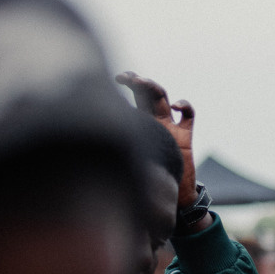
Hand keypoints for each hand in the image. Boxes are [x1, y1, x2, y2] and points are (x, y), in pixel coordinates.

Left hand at [116, 71, 196, 201]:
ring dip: (153, 87)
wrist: (171, 195)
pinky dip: (184, 106)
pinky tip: (176, 106)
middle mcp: (155, 121)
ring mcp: (171, 127)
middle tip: (126, 77)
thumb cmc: (146, 181)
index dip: (128, 83)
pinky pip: (189, 115)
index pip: (134, 96)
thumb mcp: (126, 160)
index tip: (117, 79)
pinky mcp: (186, 136)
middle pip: (147, 92)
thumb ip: (115, 149)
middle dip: (137, 81)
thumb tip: (85, 145)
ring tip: (142, 82)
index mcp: (142, 124)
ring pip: (163, 98)